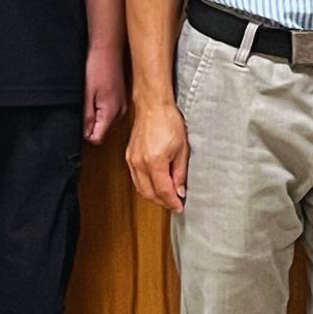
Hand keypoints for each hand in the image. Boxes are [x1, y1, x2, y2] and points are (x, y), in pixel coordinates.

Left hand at [83, 43, 126, 143]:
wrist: (107, 50)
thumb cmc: (97, 68)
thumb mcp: (86, 96)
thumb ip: (86, 117)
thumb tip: (84, 135)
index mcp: (112, 113)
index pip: (97, 138)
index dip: (85, 133)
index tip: (79, 120)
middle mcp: (120, 112)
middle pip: (101, 131)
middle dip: (90, 124)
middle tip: (84, 105)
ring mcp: (122, 106)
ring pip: (105, 122)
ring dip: (95, 115)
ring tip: (90, 98)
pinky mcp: (121, 100)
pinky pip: (109, 113)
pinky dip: (101, 109)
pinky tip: (96, 95)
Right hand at [125, 96, 189, 210]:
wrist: (153, 107)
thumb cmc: (168, 122)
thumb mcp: (182, 149)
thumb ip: (180, 173)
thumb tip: (180, 190)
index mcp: (154, 162)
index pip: (163, 191)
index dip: (172, 202)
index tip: (180, 206)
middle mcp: (140, 163)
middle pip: (149, 193)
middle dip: (163, 201)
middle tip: (175, 203)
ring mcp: (132, 160)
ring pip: (141, 188)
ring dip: (153, 195)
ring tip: (167, 196)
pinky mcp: (129, 157)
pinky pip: (136, 179)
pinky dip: (145, 186)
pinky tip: (155, 185)